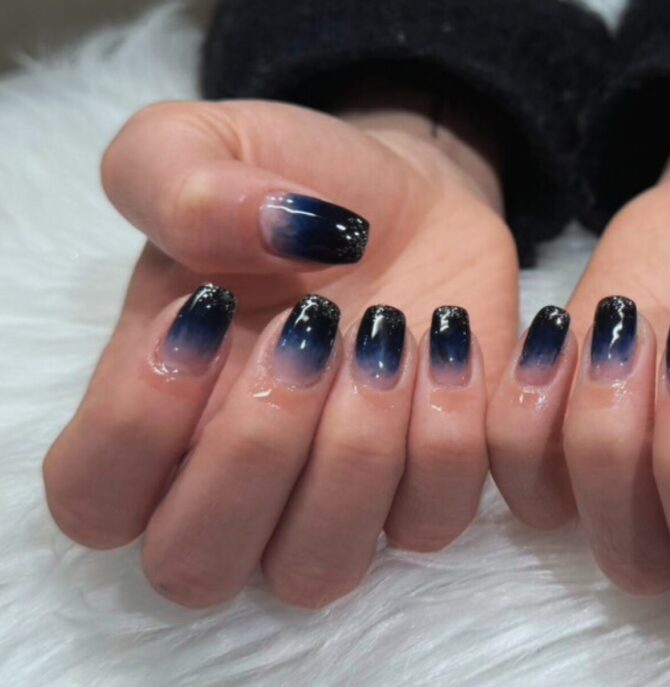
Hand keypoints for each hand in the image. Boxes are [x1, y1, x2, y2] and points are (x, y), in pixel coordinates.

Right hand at [43, 97, 518, 607]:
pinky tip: (449, 343)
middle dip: (256, 449)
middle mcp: (235, 480)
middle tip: (311, 326)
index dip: (137, 426)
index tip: (208, 309)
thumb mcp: (203, 144)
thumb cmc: (290, 183)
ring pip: (315, 570)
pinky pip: (430, 524)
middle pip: (197, 564)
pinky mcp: (426, 485)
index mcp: (156, 410)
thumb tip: (249, 233)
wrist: (403, 197)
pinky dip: (447, 442)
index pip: (95, 500)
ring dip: (354, 456)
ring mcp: (333, 499)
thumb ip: (175, 181)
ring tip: (385, 334)